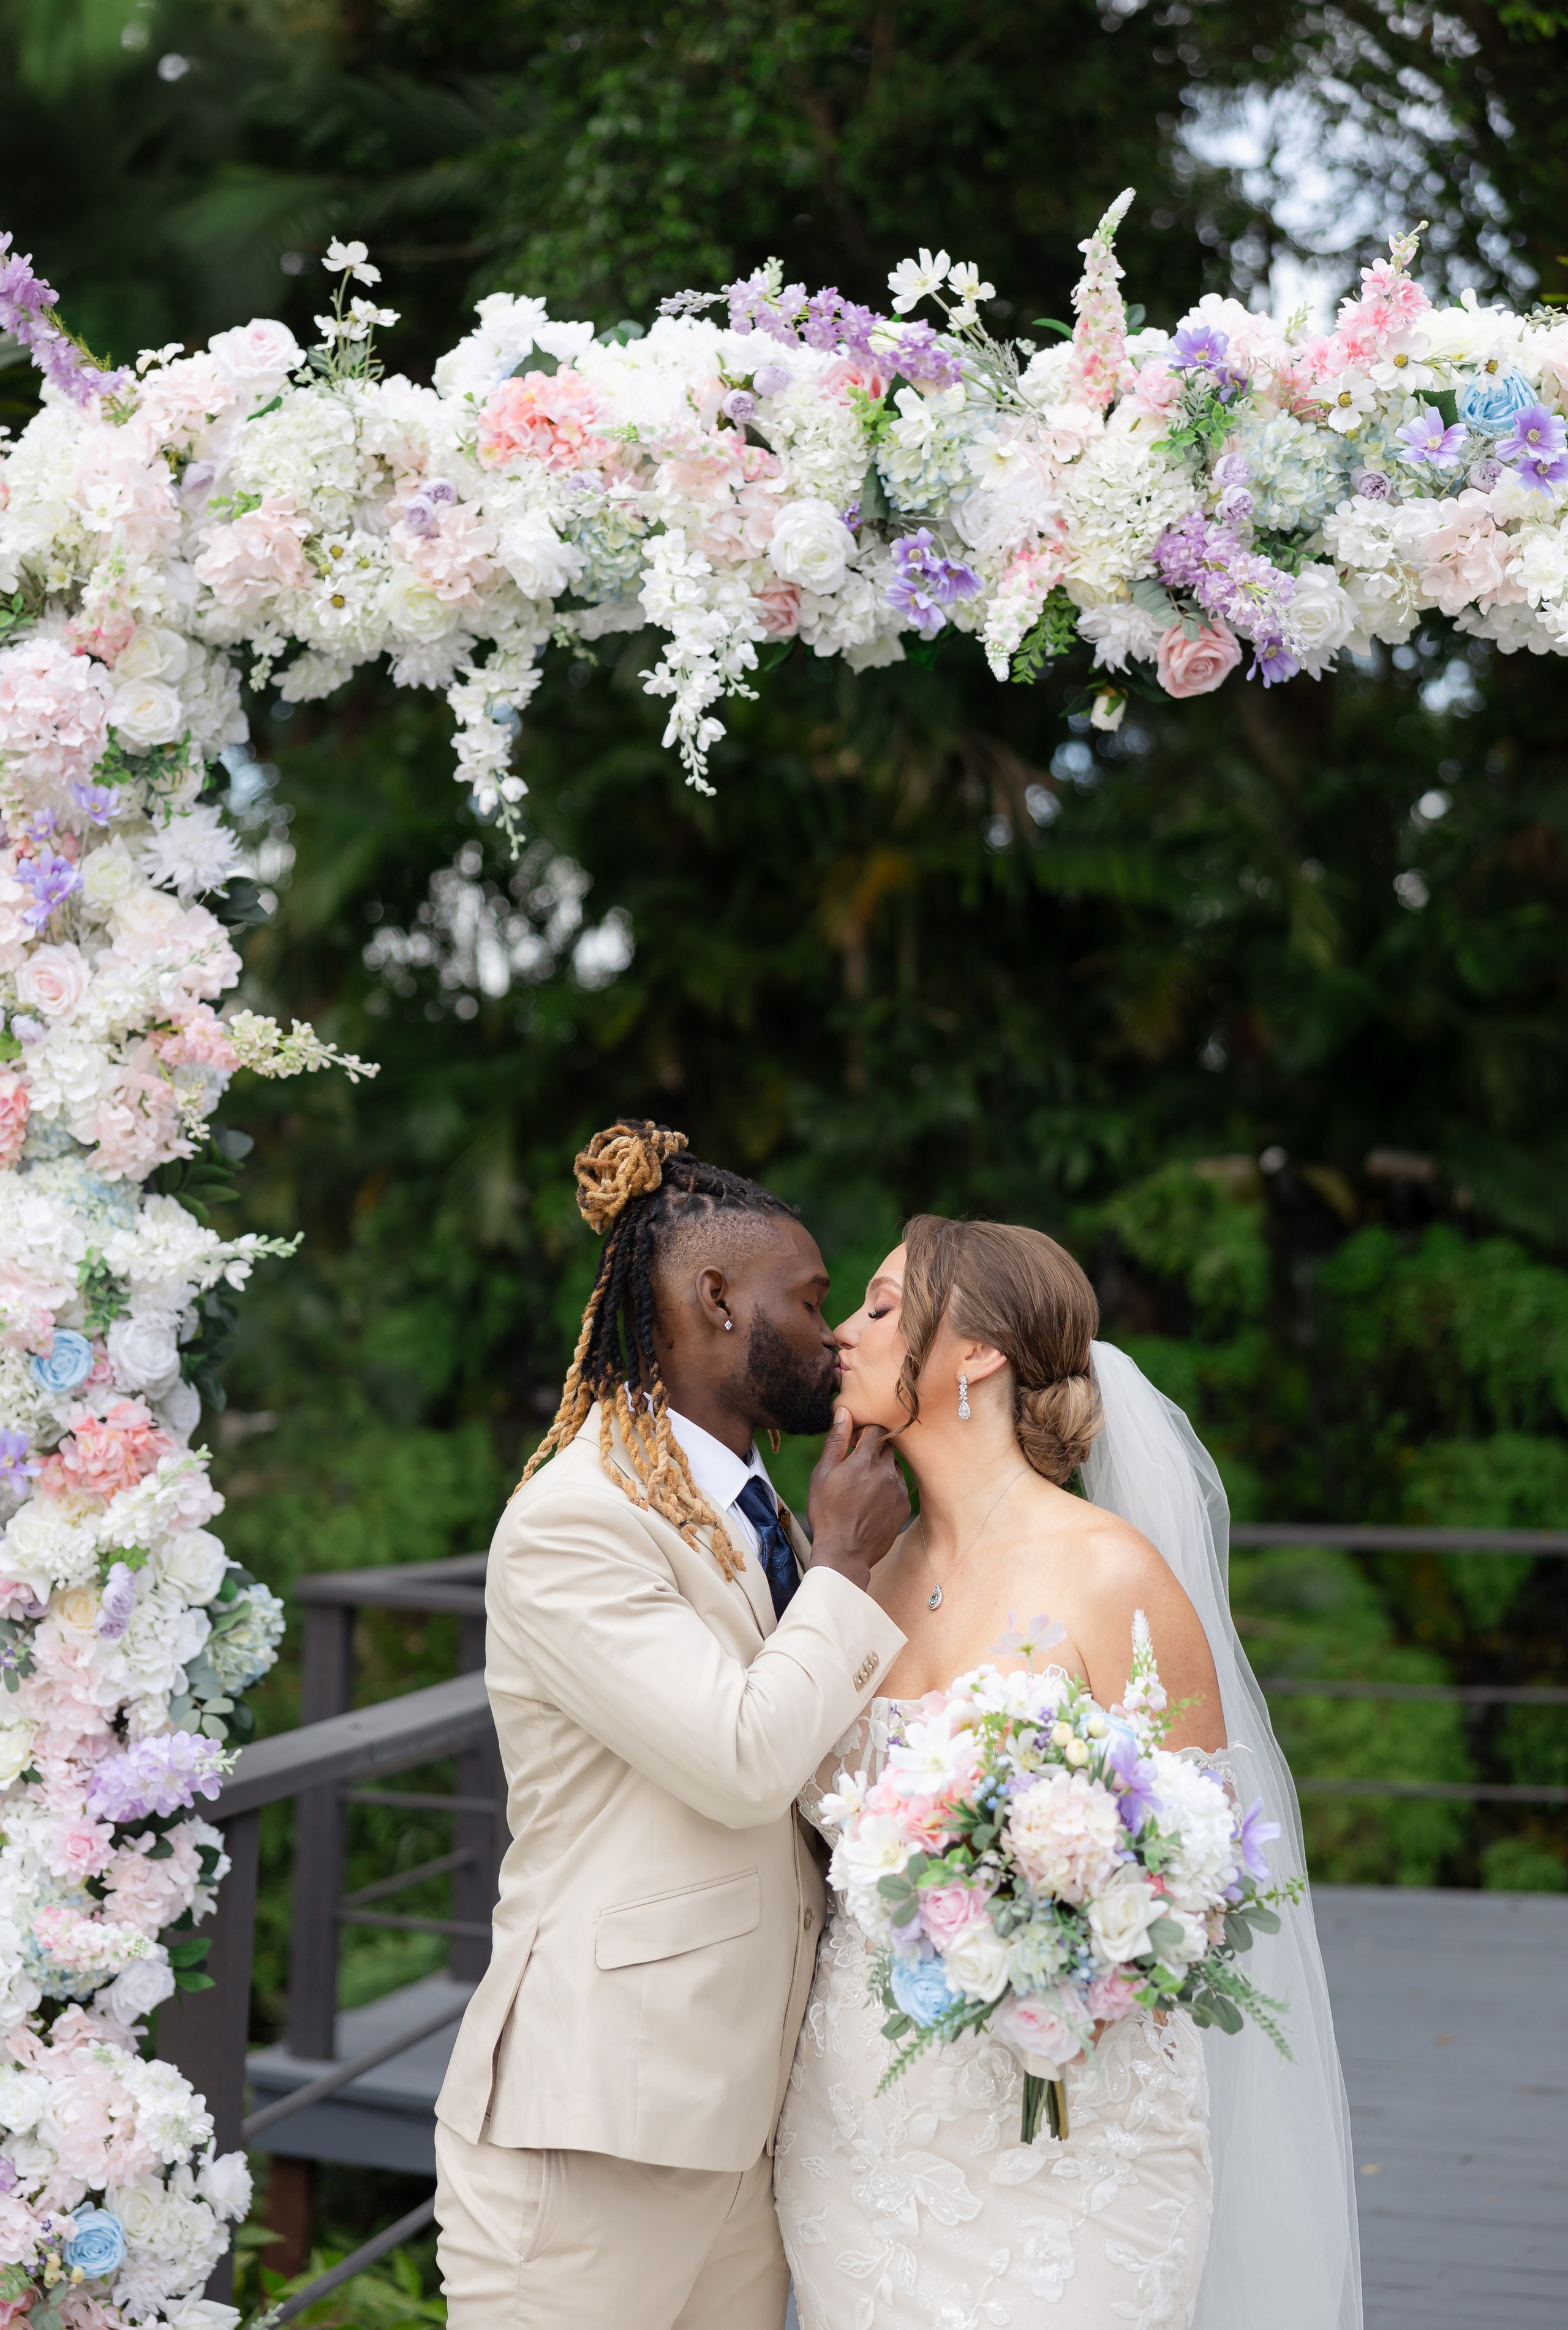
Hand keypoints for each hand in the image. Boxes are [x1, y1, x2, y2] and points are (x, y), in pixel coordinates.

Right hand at [805, 1409, 909, 1592]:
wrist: (845, 1553)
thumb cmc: (827, 1512)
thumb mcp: (823, 1474)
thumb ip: (836, 1441)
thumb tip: (844, 1412)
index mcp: (866, 1459)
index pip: (876, 1429)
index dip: (864, 1431)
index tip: (854, 1442)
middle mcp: (887, 1471)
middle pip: (887, 1446)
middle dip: (873, 1449)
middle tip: (855, 1465)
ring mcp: (898, 1489)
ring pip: (894, 1466)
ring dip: (881, 1468)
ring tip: (862, 1486)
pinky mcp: (904, 1506)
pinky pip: (898, 1487)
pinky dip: (887, 1488)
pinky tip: (871, 1502)